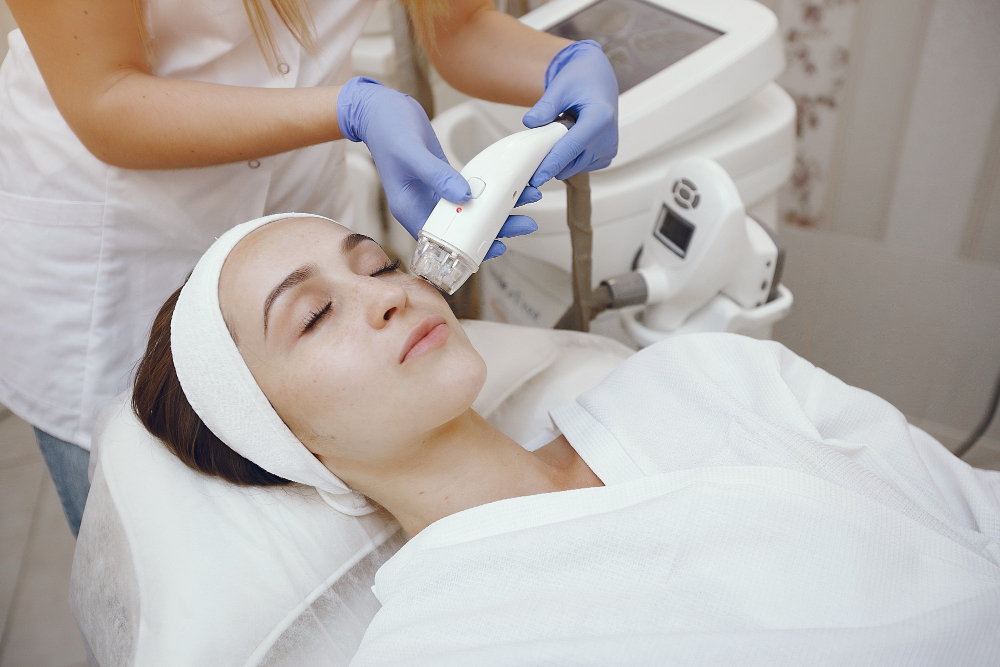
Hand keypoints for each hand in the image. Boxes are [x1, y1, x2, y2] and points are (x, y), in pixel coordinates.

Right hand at [337, 77, 535, 257]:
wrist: (379, 109)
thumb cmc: (386, 129)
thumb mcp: (411, 152)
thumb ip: (437, 175)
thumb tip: (465, 196)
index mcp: (410, 210)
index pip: (442, 241)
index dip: (471, 248)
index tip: (497, 246)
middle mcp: (424, 207)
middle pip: (464, 230)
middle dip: (496, 228)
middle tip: (526, 223)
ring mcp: (436, 194)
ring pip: (471, 211)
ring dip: (499, 209)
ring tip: (528, 201)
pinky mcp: (445, 180)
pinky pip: (472, 191)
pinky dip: (491, 190)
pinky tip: (511, 186)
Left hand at [522, 40, 618, 193]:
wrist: (599, 79)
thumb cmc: (582, 79)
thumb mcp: (560, 87)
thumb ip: (545, 106)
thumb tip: (530, 123)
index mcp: (599, 118)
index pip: (571, 148)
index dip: (551, 165)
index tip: (536, 178)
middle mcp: (608, 137)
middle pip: (571, 162)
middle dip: (550, 158)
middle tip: (543, 136)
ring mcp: (609, 149)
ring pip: (574, 166)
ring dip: (561, 156)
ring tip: (564, 130)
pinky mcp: (606, 156)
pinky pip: (580, 165)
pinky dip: (570, 157)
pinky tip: (572, 137)